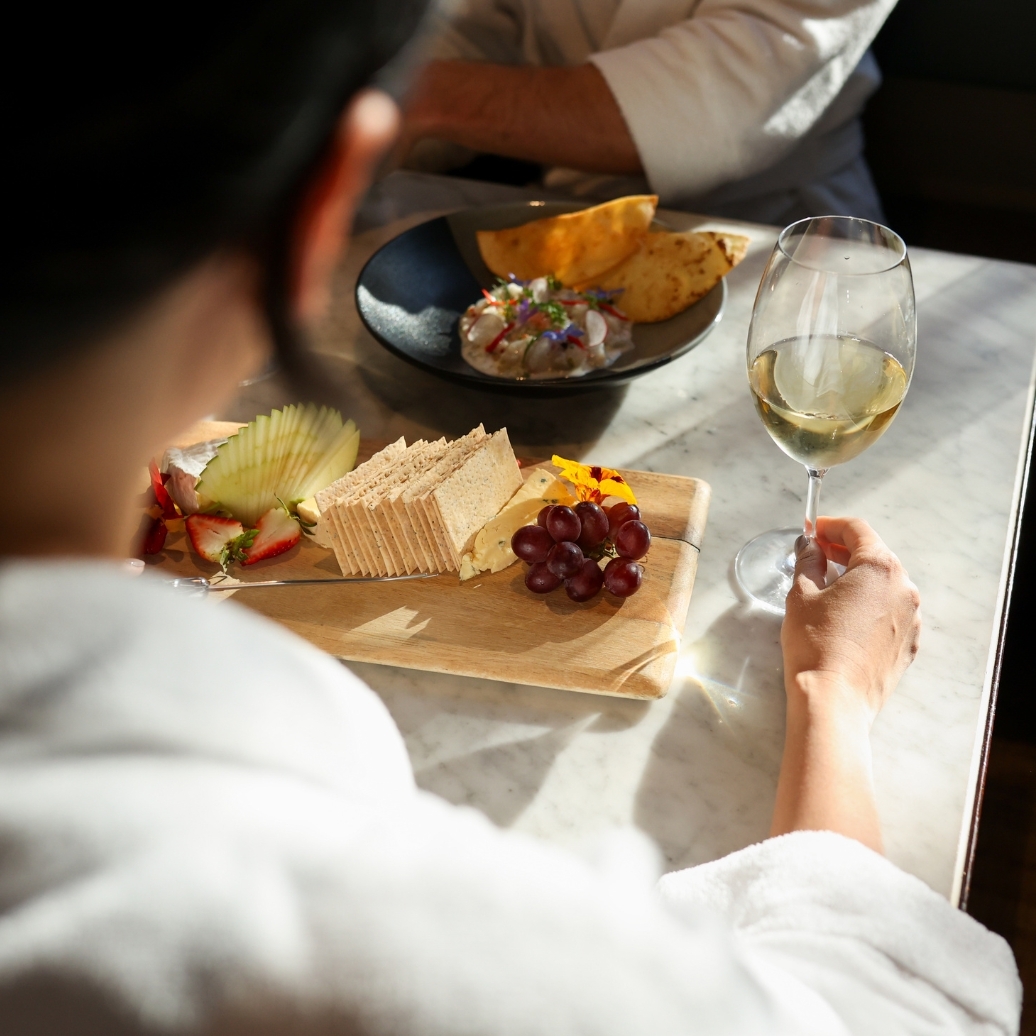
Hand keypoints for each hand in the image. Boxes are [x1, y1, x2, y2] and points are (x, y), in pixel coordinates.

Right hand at [782, 516, 920, 725]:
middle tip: (817, 554)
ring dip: (859, 579)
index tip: (813, 529)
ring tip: (829, 588)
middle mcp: (905, 588)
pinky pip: (891, 613)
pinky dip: (871, 606)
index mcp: (880, 568)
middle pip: (876, 555)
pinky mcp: (909, 645)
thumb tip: (809, 547)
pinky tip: (846, 617)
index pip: (858, 530)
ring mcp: (912, 619)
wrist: (835, 700)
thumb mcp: (801, 595)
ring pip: (885, 586)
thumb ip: (807, 563)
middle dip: (845, 551)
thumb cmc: (815, 643)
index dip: (832, 525)